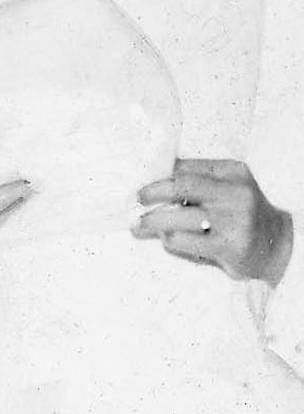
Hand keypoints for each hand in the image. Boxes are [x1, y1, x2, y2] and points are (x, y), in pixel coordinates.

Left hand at [135, 158, 293, 284]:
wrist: (277, 246)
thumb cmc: (241, 215)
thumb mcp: (228, 188)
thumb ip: (198, 180)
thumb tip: (154, 176)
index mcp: (233, 172)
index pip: (187, 166)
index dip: (159, 174)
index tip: (141, 181)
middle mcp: (235, 193)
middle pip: (181, 186)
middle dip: (151, 192)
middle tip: (137, 200)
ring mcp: (233, 220)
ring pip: (177, 217)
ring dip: (152, 221)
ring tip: (140, 224)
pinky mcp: (227, 246)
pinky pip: (183, 241)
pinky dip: (169, 240)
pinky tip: (169, 239)